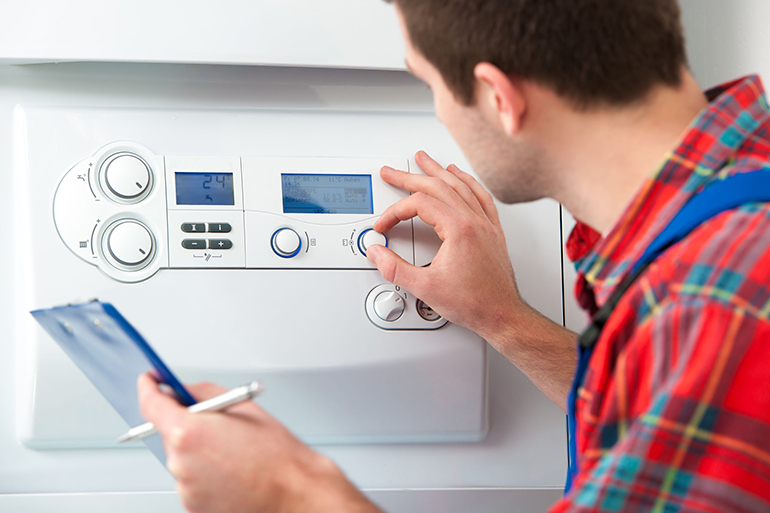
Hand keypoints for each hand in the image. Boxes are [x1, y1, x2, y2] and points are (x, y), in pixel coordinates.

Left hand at [137, 375, 380, 512]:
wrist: (292, 492)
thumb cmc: (274, 453)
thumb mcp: (240, 405)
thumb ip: (201, 393)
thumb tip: (179, 391)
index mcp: (187, 432)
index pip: (150, 404)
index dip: (148, 388)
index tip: (149, 381)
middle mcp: (179, 463)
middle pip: (168, 432)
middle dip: (186, 422)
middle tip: (216, 421)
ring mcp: (184, 488)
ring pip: (181, 456)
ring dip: (198, 449)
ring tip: (233, 451)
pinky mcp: (192, 505)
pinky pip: (190, 478)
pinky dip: (205, 470)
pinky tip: (232, 469)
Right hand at [368, 151, 522, 340]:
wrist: (502, 314)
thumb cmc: (474, 303)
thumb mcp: (425, 288)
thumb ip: (394, 268)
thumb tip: (377, 253)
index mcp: (459, 229)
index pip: (419, 204)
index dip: (395, 212)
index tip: (384, 226)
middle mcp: (474, 221)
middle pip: (438, 186)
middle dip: (409, 177)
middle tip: (392, 172)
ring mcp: (485, 224)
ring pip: (460, 185)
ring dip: (438, 171)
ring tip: (424, 160)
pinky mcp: (492, 231)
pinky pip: (480, 196)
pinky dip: (467, 181)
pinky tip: (460, 176)